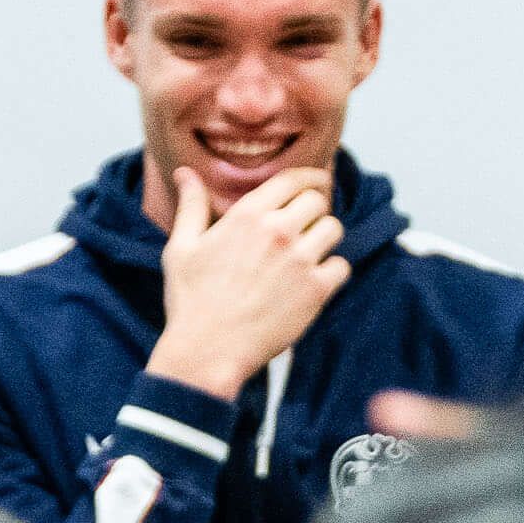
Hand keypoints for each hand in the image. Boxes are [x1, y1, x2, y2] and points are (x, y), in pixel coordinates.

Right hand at [146, 166, 350, 400]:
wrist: (208, 349)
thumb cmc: (191, 300)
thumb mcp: (182, 247)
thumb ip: (191, 206)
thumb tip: (185, 172)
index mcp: (247, 215)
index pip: (292, 179)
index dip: (309, 177)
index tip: (317, 181)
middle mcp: (278, 231)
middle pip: (317, 201)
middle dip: (314, 209)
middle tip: (308, 224)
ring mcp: (300, 261)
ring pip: (333, 229)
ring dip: (325, 237)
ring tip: (312, 251)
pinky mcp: (316, 291)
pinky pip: (342, 266)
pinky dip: (333, 271)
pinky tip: (317, 279)